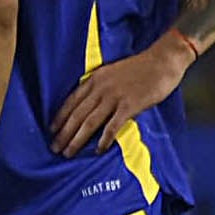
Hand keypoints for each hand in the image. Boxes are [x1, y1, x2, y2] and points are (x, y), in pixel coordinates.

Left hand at [47, 35, 195, 156]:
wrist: (162, 61)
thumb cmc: (141, 68)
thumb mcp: (113, 72)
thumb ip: (101, 87)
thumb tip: (92, 105)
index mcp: (95, 79)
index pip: (71, 101)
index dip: (60, 117)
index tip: (52, 130)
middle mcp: (100, 88)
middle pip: (77, 114)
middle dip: (64, 133)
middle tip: (55, 148)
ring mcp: (114, 97)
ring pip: (89, 122)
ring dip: (77, 139)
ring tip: (69, 153)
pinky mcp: (129, 106)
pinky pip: (112, 126)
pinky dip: (103, 139)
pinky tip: (98, 150)